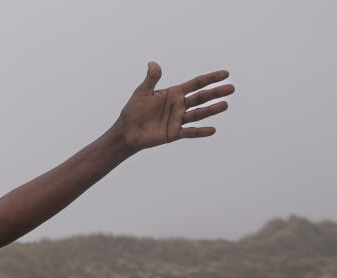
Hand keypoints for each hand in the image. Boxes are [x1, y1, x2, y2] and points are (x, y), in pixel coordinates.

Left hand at [115, 62, 232, 151]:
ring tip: (225, 104)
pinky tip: (212, 130)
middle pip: (201, 98)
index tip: (225, 73)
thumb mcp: (142, 92)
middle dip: (216, 93)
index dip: (210, 78)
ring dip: (212, 109)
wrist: (127, 131)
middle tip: (231, 88)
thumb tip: (152, 63)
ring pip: (199, 113)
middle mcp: (179, 105)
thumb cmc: (133, 110)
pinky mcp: (174, 133)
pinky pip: (190, 132)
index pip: (196, 84)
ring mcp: (178, 119)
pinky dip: (200, 132)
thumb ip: (151, 79)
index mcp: (174, 93)